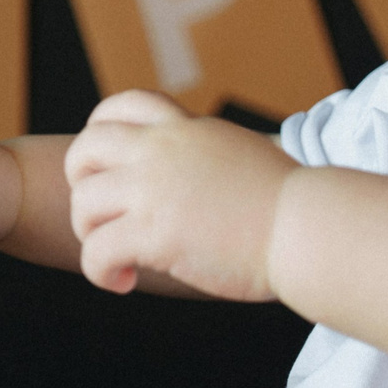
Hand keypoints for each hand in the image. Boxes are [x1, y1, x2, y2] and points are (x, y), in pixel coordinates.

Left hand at [63, 90, 293, 298]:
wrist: (307, 228)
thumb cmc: (288, 205)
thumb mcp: (239, 152)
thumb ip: (204, 153)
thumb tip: (195, 170)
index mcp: (185, 129)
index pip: (121, 106)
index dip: (98, 133)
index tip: (104, 166)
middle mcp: (162, 151)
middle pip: (85, 150)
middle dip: (80, 185)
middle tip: (99, 218)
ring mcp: (154, 190)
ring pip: (84, 205)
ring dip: (89, 235)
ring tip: (115, 258)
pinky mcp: (154, 234)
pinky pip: (96, 252)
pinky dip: (99, 272)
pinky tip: (122, 281)